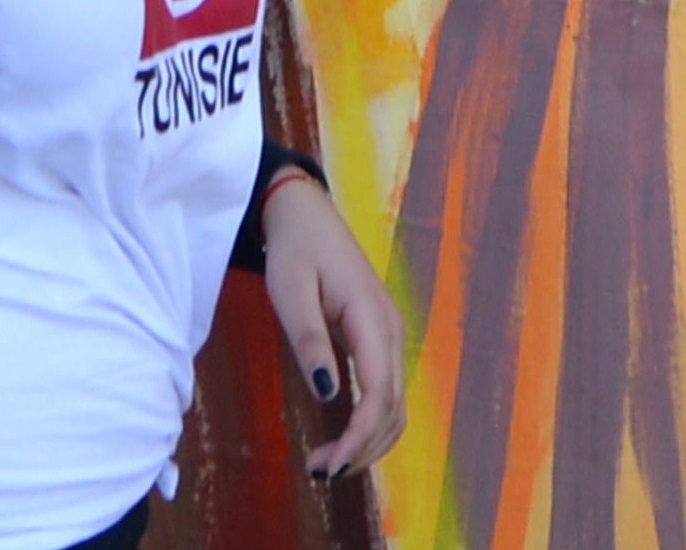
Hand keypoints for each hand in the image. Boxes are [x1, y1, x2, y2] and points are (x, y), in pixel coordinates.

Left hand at [260, 172, 405, 478]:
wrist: (305, 213)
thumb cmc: (295, 248)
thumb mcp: (290, 289)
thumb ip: (309, 339)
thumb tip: (330, 392)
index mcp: (372, 319)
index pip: (379, 394)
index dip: (360, 436)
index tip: (331, 465)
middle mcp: (392, 333)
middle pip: (393, 409)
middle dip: (362, 449)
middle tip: (319, 472)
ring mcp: (390, 338)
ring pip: (395, 407)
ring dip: (368, 442)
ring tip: (326, 463)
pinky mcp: (379, 342)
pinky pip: (385, 394)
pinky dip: (369, 425)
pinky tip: (342, 439)